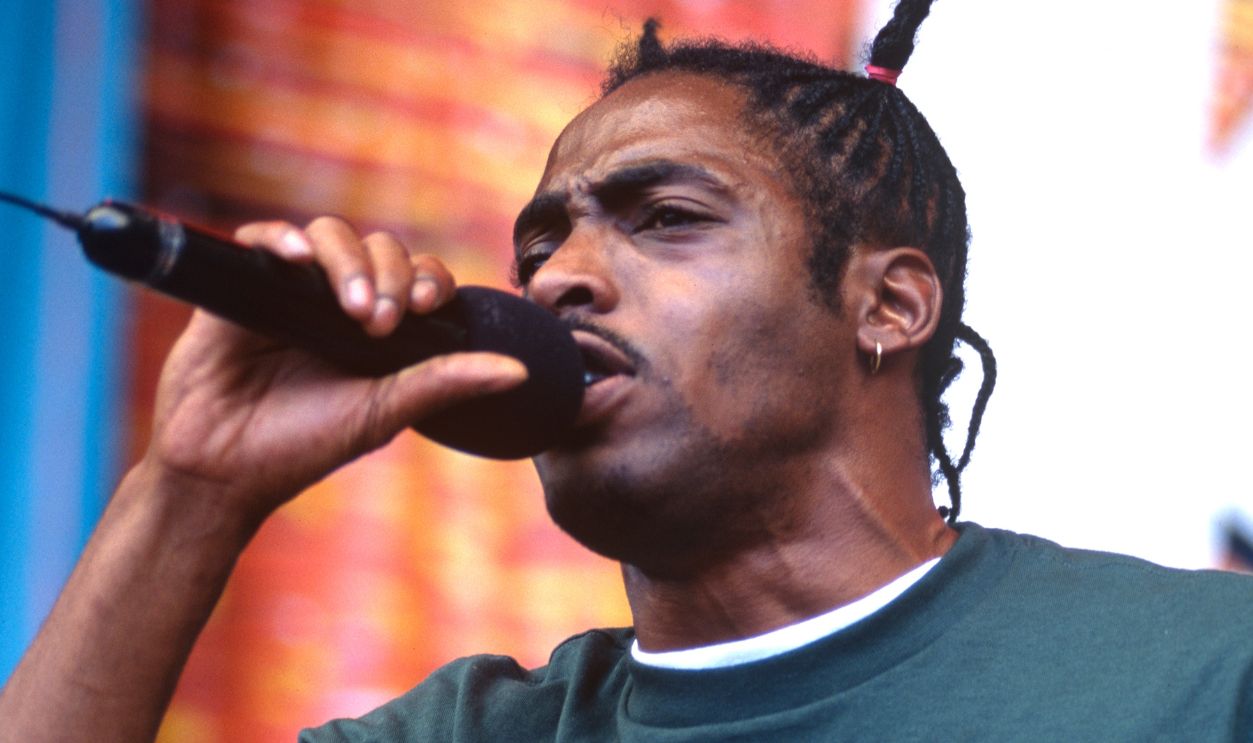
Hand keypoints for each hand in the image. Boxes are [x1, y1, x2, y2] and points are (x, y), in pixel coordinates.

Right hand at [140, 216, 526, 519]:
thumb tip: (519, 371)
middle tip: (380, 322)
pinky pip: (262, 239)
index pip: (416, 277)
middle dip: (390, 275)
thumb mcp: (384, 412)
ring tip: (350, 306)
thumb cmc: (302, 446)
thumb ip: (446, 383)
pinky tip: (297, 257)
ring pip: (330, 236)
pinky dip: (283, 239)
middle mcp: (336, 301)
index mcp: (377, 328)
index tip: (427, 307)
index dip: (428, 280)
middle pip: (379, 249)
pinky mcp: (239, 286)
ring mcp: (290, 290)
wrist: (221, 471)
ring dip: (348, 259)